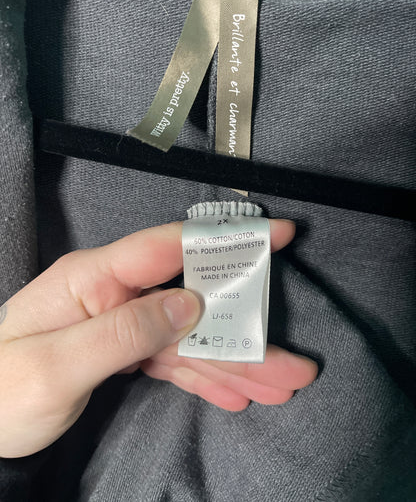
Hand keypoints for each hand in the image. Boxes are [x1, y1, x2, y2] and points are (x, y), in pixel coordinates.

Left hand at [0, 220, 315, 457]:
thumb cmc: (1, 393)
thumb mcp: (56, 366)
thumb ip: (124, 330)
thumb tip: (190, 303)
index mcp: (94, 279)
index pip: (169, 247)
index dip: (224, 241)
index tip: (276, 234)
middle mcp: (115, 294)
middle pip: (194, 303)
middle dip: (245, 332)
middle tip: (291, 363)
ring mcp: (123, 323)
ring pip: (192, 338)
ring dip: (236, 363)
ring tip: (278, 386)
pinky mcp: (126, 351)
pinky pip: (175, 361)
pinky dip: (207, 376)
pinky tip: (235, 392)